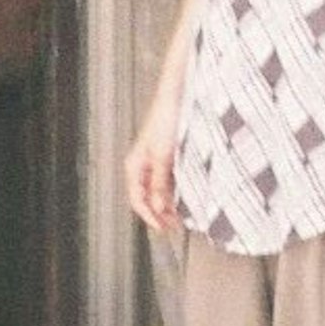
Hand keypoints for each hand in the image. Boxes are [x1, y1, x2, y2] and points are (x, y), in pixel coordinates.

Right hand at [124, 105, 182, 237]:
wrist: (178, 96)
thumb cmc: (166, 119)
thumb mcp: (163, 157)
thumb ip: (159, 185)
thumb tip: (157, 209)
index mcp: (135, 166)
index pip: (138, 201)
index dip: (151, 218)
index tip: (166, 229)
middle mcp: (144, 165)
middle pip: (149, 198)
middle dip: (162, 213)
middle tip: (178, 226)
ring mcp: (157, 161)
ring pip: (161, 191)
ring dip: (171, 203)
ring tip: (186, 214)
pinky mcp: (170, 156)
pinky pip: (171, 180)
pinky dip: (178, 191)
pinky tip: (190, 195)